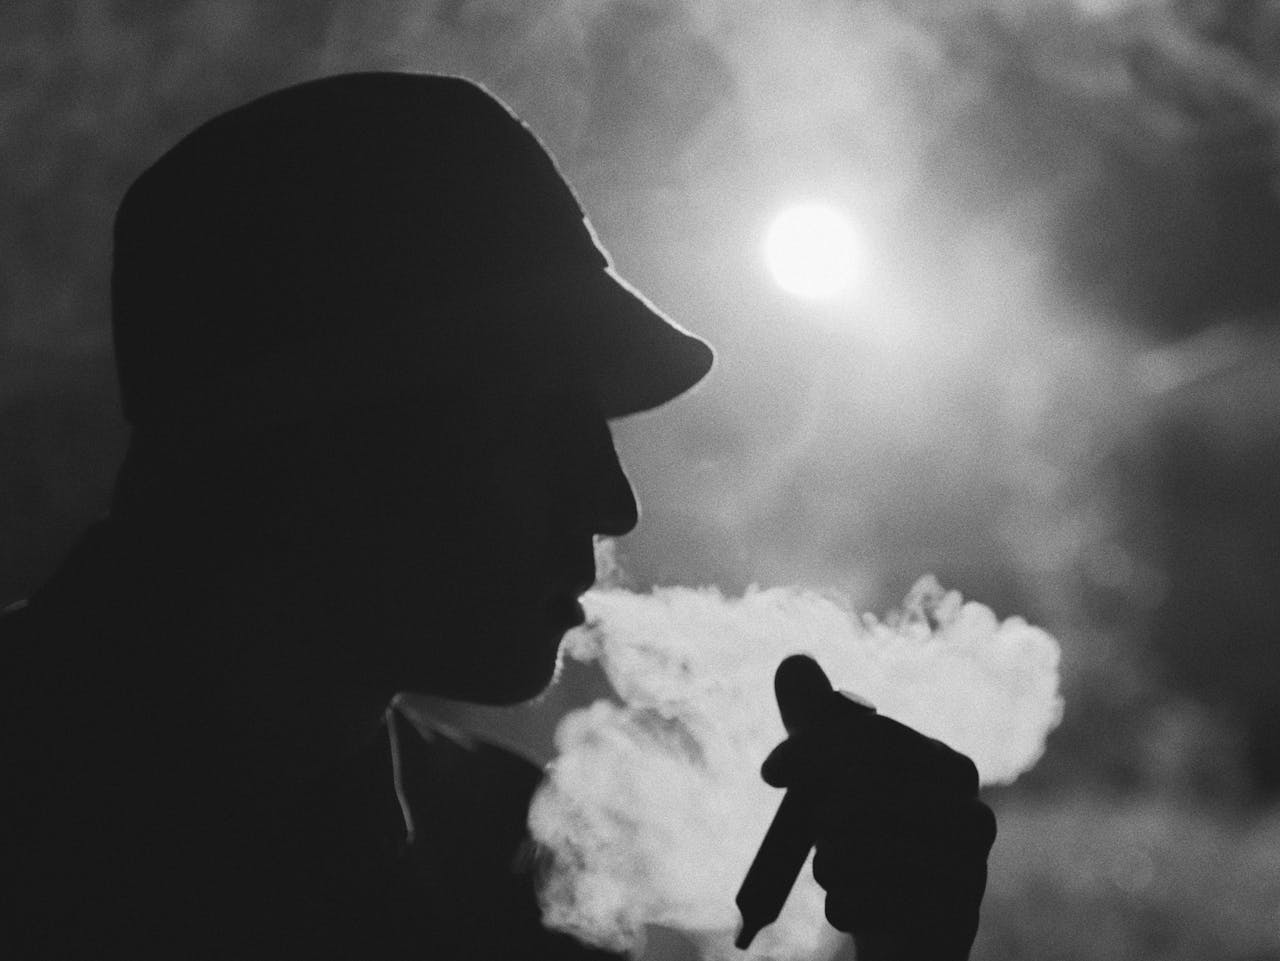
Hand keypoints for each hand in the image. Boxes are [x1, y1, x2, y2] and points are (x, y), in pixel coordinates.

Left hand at [760, 657, 995, 960]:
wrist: (900, 926)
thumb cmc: (865, 837)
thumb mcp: (832, 774)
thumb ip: (815, 719)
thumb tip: (792, 661)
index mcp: (946, 765)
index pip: (873, 738)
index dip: (812, 749)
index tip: (770, 771)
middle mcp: (971, 813)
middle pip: (870, 796)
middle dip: (824, 819)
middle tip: (815, 841)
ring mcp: (969, 869)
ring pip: (872, 854)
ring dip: (832, 867)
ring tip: (829, 874)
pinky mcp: (954, 919)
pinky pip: (881, 906)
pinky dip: (846, 907)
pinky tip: (844, 907)